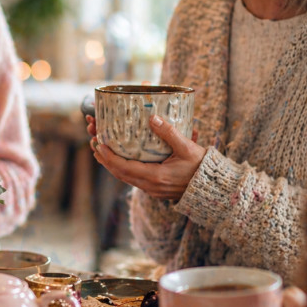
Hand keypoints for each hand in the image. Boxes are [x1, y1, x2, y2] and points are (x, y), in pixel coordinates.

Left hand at [87, 115, 205, 200]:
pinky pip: (132, 179)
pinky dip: (122, 169)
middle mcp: (150, 186)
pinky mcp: (154, 188)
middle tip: (94, 143)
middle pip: (120, 174)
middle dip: (105, 159)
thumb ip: (169, 132)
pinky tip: (119, 159)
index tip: (98, 145)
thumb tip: (153, 117)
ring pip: (125, 178)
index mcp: (156, 177)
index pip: (125, 168)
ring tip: (101, 151)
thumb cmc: (201, 167)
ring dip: (112, 165)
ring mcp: (152, 189)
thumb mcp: (187, 147)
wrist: (212, 187)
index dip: (109, 157)